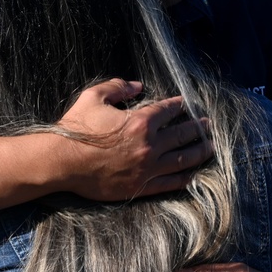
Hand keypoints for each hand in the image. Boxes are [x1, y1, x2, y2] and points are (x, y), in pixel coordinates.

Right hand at [55, 78, 213, 200]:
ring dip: (199, 152)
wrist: (61, 162)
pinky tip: (192, 175)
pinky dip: (184, 178)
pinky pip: (169, 183)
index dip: (180, 105)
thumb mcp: (94, 97)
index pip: (169, 110)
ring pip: (183, 159)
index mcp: (141, 121)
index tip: (187, 104)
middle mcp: (149, 144)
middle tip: (208, 125)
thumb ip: (118, 86)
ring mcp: (147, 167)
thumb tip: (137, 85)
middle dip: (198, 128)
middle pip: (183, 134)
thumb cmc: (76, 128)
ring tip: (210, 147)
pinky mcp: (140, 186)